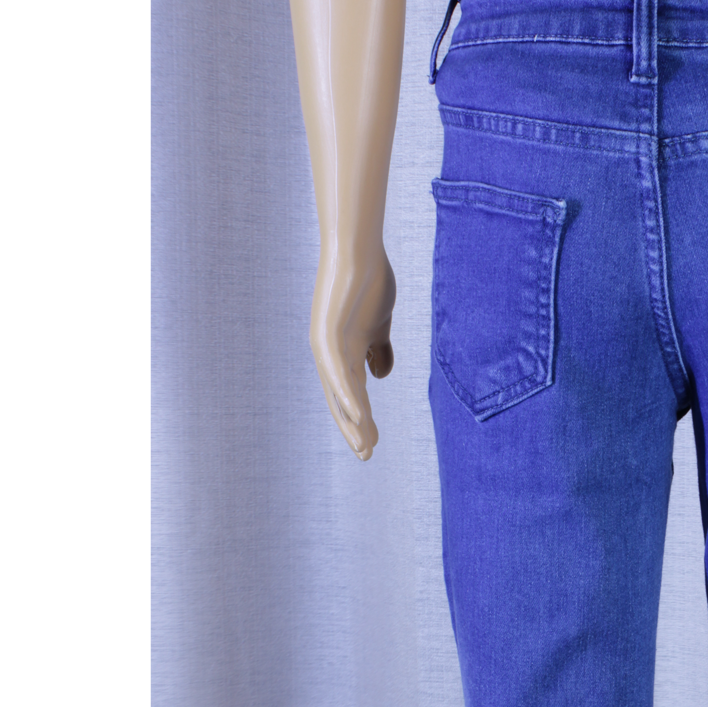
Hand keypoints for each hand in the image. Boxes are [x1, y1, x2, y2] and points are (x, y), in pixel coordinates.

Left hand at [309, 248, 396, 459]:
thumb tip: (381, 376)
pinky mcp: (326, 334)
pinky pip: (337, 371)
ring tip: (364, 445)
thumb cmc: (369, 282)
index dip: (361, 421)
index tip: (373, 444)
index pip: (351, 395)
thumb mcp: (380, 324)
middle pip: (341, 401)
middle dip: (354, 429)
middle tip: (367, 455)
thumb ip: (380, 350)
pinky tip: (356, 416)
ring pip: (339, 392)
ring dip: (352, 421)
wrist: (358, 251)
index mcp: (344, 353)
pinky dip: (346, 395)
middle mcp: (329, 354)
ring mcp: (326, 345)